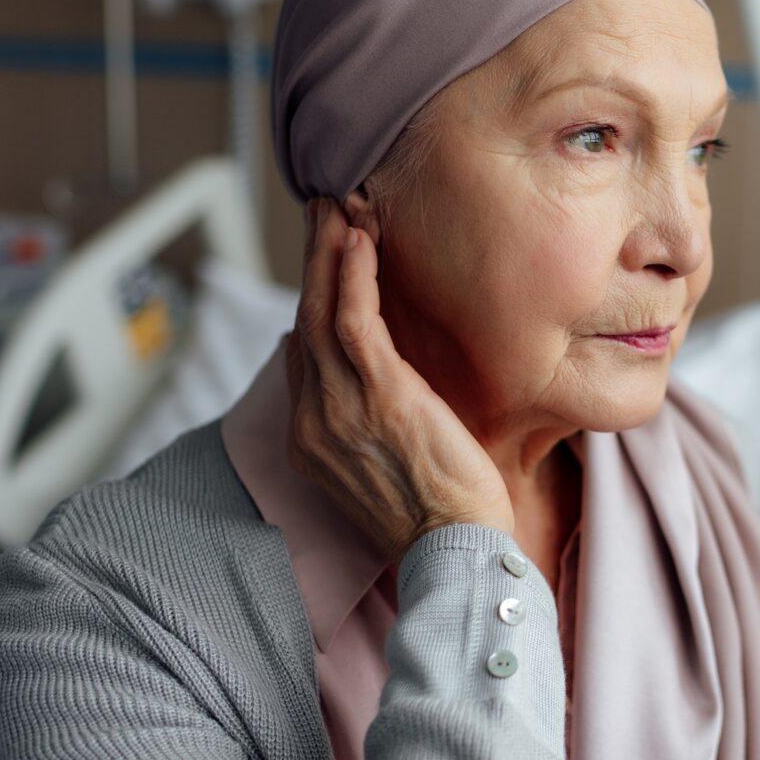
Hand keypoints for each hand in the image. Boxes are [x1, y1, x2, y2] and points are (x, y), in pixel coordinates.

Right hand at [283, 197, 514, 564]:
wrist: (456, 556)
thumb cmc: (440, 517)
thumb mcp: (390, 464)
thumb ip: (371, 419)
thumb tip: (372, 381)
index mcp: (311, 439)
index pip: (304, 351)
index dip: (313, 297)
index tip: (328, 254)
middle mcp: (313, 420)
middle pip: (304, 320)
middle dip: (311, 260)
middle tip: (323, 207)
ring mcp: (339, 409)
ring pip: (321, 312)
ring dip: (327, 252)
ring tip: (337, 204)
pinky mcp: (378, 398)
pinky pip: (353, 322)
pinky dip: (352, 276)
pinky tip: (359, 239)